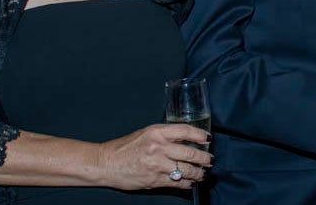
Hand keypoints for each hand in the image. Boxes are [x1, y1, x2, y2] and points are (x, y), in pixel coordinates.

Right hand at [97, 124, 211, 189]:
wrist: (106, 163)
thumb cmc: (126, 147)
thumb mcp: (147, 133)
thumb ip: (166, 135)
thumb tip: (188, 140)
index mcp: (157, 132)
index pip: (186, 131)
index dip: (200, 135)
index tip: (208, 139)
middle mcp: (159, 147)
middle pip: (191, 153)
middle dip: (204, 158)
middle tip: (209, 160)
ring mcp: (157, 165)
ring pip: (187, 170)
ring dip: (198, 173)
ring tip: (202, 173)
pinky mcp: (154, 180)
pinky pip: (177, 183)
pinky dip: (186, 183)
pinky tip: (190, 182)